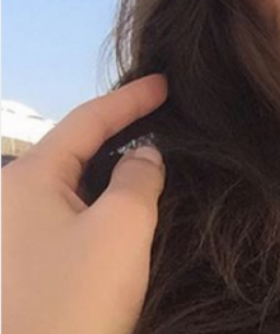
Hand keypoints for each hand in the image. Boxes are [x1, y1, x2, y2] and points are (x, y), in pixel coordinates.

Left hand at [2, 74, 168, 333]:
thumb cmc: (77, 296)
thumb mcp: (122, 228)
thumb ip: (139, 178)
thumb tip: (143, 155)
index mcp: (27, 178)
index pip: (86, 120)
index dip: (130, 99)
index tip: (165, 82)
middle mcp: (11, 198)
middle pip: (73, 148)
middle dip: (118, 129)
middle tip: (160, 115)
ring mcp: (13, 233)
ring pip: (71, 183)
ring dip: (110, 168)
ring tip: (151, 156)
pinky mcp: (24, 263)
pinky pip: (67, 213)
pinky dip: (100, 199)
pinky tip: (126, 206)